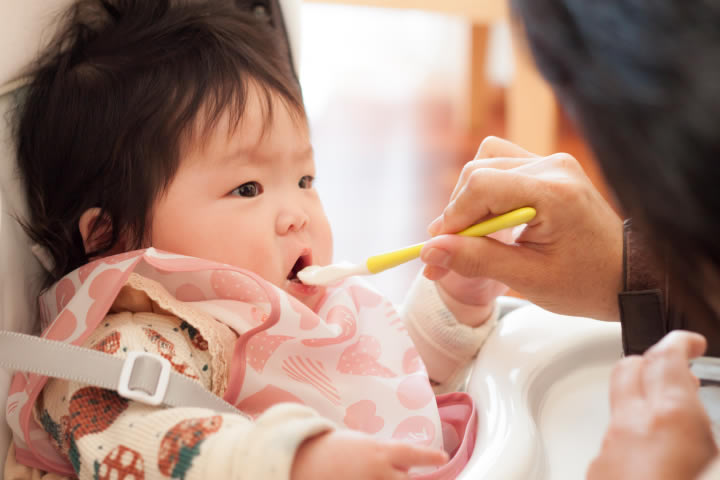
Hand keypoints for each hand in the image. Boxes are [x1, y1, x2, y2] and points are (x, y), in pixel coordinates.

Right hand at [291, 430, 447, 479]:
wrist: (301, 461)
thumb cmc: (330, 450)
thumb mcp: (359, 445)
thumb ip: (380, 454)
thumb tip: (397, 462)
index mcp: (377, 452)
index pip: (411, 453)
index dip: (429, 456)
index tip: (443, 457)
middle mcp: (377, 472)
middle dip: (411, 479)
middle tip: (417, 477)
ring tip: (382, 474)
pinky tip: (366, 478)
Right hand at [421, 136, 623, 320]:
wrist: (628, 277)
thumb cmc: (586, 283)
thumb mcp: (528, 278)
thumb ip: (476, 260)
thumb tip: (429, 252)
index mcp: (553, 191)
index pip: (481, 186)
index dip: (452, 218)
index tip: (439, 251)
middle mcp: (553, 166)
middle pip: (478, 171)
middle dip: (457, 213)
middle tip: (450, 251)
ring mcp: (553, 163)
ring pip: (486, 163)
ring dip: (470, 199)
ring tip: (473, 235)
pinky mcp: (550, 168)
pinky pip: (503, 166)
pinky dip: (487, 192)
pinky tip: (491, 220)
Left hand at [588, 331, 716, 479]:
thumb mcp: (716, 459)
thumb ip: (706, 428)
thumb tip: (701, 419)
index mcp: (670, 419)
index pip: (665, 357)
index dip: (680, 342)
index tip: (691, 342)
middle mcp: (631, 427)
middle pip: (629, 369)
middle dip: (653, 362)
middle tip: (680, 372)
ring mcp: (608, 450)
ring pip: (620, 407)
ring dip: (643, 402)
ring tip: (673, 418)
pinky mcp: (597, 471)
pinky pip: (614, 440)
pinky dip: (633, 435)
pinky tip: (654, 455)